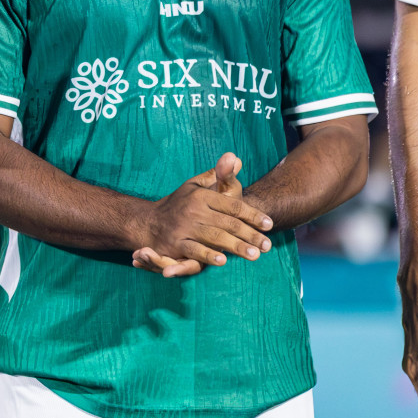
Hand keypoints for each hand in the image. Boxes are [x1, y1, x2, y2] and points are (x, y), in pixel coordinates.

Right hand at [129, 154, 272, 277]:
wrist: (148, 222)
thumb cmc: (179, 204)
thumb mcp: (195, 186)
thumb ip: (218, 175)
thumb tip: (234, 157)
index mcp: (201, 196)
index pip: (232, 206)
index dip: (252, 215)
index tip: (269, 224)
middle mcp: (194, 211)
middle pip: (228, 223)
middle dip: (250, 235)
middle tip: (267, 245)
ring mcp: (184, 228)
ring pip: (215, 238)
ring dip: (236, 246)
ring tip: (254, 255)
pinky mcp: (176, 244)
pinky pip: (195, 250)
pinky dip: (208, 256)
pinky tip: (223, 260)